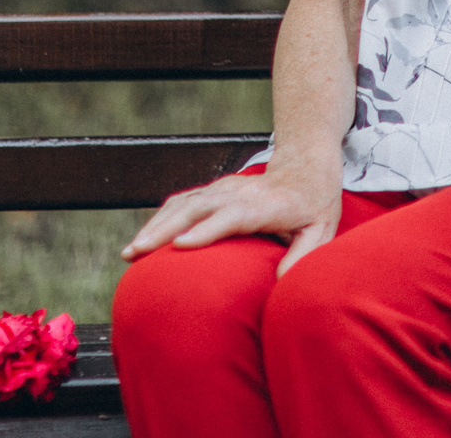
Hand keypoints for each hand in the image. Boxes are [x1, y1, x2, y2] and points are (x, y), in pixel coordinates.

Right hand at [121, 166, 342, 277]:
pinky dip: (159, 219)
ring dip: (155, 226)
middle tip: (137, 253)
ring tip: (130, 253)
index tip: (180, 246)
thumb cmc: (314, 205)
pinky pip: (181, 202)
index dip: (206, 229)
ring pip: (184, 203)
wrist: (306, 165)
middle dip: (165, 229)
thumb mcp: (321, 230)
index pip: (232, 215)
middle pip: (198, 207)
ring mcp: (224, 188)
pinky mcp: (213, 190)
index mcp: (266, 204)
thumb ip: (303, 256)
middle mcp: (240, 192)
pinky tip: (142, 240)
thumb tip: (281, 284)